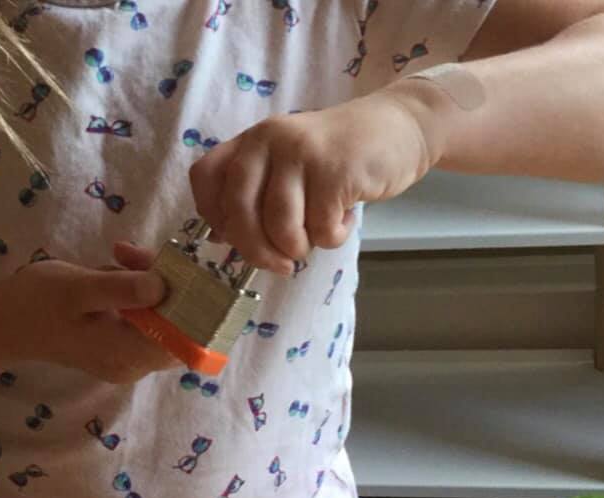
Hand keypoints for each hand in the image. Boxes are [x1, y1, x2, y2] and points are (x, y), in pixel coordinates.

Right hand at [0, 244, 179, 382]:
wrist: (2, 324)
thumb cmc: (35, 304)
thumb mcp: (78, 288)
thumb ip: (122, 289)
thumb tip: (163, 286)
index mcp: (128, 354)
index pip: (186, 337)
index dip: (192, 303)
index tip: (178, 268)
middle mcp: (134, 365)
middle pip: (178, 328)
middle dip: (170, 286)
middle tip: (135, 255)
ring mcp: (127, 360)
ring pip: (163, 321)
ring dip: (152, 285)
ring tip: (121, 258)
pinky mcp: (119, 349)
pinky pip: (145, 321)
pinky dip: (138, 294)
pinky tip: (115, 273)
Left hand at [189, 89, 438, 272]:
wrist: (399, 128)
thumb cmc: (336, 160)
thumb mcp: (286, 168)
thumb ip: (253, 195)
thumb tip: (220, 238)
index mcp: (250, 141)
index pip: (204, 178)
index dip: (213, 216)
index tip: (235, 236)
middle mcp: (268, 141)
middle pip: (238, 212)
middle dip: (256, 251)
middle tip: (280, 264)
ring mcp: (301, 153)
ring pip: (279, 227)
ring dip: (299, 247)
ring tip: (318, 235)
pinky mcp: (334, 170)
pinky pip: (320, 228)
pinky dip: (332, 237)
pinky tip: (344, 218)